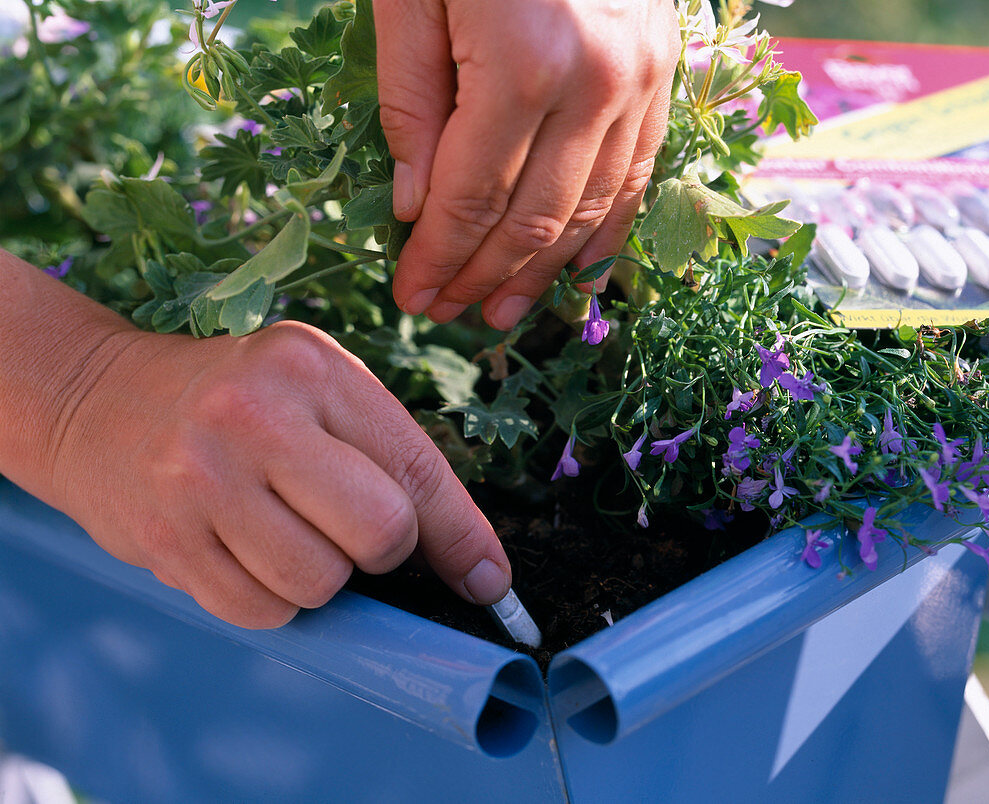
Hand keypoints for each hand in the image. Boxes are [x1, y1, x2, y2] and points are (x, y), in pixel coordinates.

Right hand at [48, 320, 510, 627]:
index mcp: (313, 368)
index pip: (417, 467)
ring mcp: (203, 478)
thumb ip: (387, 460)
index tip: (491, 583)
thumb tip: (473, 567)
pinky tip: (242, 550)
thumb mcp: (314, 393)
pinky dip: (269, 599)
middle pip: (381, 534)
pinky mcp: (166, 538)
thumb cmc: (232, 400)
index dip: (465, 538)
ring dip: (319, 578)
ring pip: (321, 583)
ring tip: (281, 532)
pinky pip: (261, 612)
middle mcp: (257, 416)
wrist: (95, 400)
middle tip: (346, 531)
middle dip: (382, 553)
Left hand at [376, 0, 677, 328]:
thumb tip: (415, 209)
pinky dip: (606, 231)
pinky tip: (578, 273)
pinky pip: (636, 172)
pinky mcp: (661, 68)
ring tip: (502, 311)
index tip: (410, 294)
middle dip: (483, 277)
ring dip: (542, 271)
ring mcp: (640, 79)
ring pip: (591, 209)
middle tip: (445, 310)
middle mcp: (596, 84)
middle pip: (534, 218)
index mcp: (524, 64)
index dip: (437, 259)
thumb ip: (411, 101)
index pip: (472, 198)